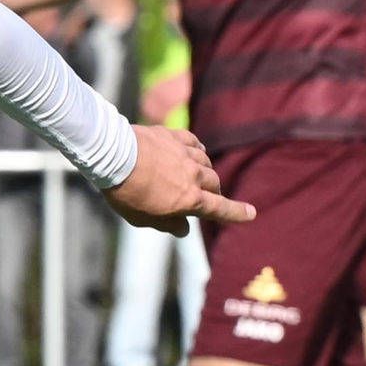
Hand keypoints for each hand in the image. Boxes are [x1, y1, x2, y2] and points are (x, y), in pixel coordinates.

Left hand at [108, 122, 252, 236]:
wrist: (113, 155)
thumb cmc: (125, 191)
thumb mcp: (143, 219)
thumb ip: (167, 225)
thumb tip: (185, 229)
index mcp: (189, 199)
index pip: (220, 208)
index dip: (236, 213)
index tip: (251, 213)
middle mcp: (193, 175)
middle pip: (214, 184)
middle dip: (212, 193)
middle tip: (204, 197)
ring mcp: (184, 154)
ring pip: (206, 163)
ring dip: (204, 172)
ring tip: (195, 175)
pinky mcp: (173, 136)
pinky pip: (194, 142)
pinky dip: (197, 150)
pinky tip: (194, 151)